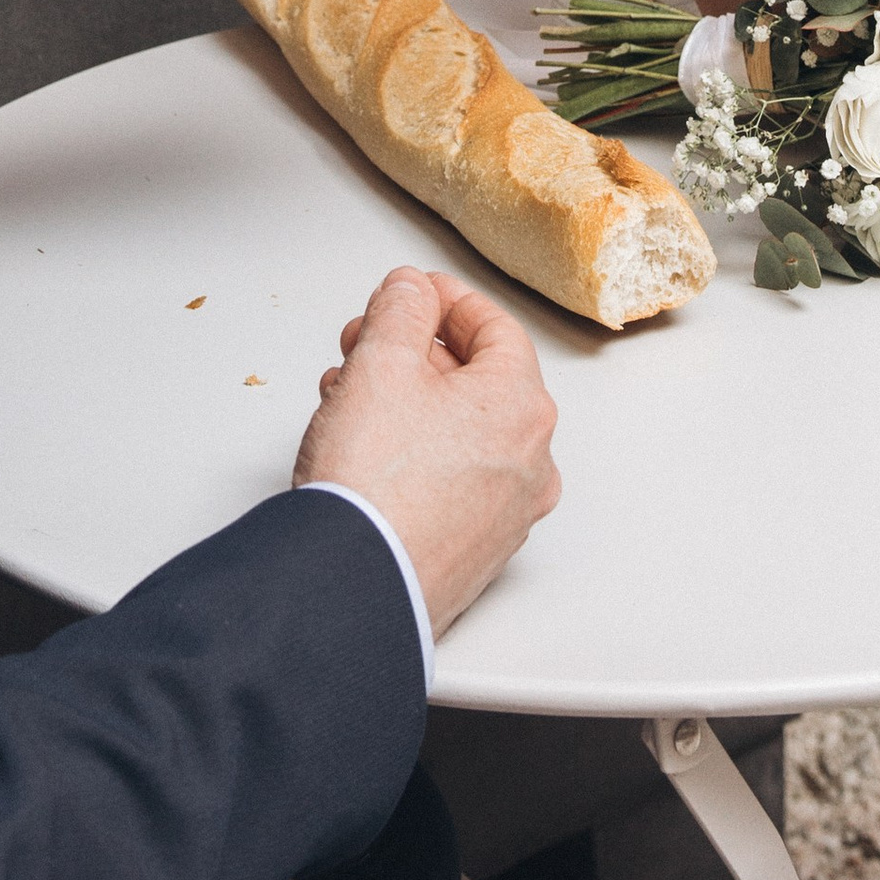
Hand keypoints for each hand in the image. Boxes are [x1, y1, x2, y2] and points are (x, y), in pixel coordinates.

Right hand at [295, 269, 561, 635]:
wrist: (352, 587)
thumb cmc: (375, 484)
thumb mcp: (381, 361)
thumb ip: (401, 308)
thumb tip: (412, 291)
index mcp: (523, 407)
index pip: (494, 327)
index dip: (444, 299)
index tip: (409, 293)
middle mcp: (530, 463)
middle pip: (477, 380)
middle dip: (414, 353)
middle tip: (365, 344)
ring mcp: (506, 515)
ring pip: (460, 432)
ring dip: (407, 402)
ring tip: (349, 397)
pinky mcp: (474, 552)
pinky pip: (452, 481)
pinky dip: (415, 453)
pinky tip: (366, 450)